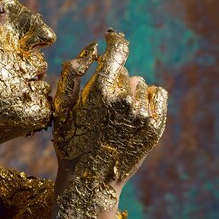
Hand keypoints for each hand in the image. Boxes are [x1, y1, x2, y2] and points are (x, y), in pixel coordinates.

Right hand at [53, 29, 167, 184]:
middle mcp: (124, 100)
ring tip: (113, 114)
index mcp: (99, 92)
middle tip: (99, 103)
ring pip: (138, 84)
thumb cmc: (69, 142)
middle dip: (112, 79)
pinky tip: (132, 113)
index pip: (117, 51)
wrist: (89, 181)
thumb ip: (71, 73)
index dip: (114, 40)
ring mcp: (142, 114)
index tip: (111, 37)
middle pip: (124, 71)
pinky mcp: (155, 127)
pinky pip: (157, 95)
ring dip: (127, 92)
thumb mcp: (61, 108)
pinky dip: (146, 98)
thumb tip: (91, 49)